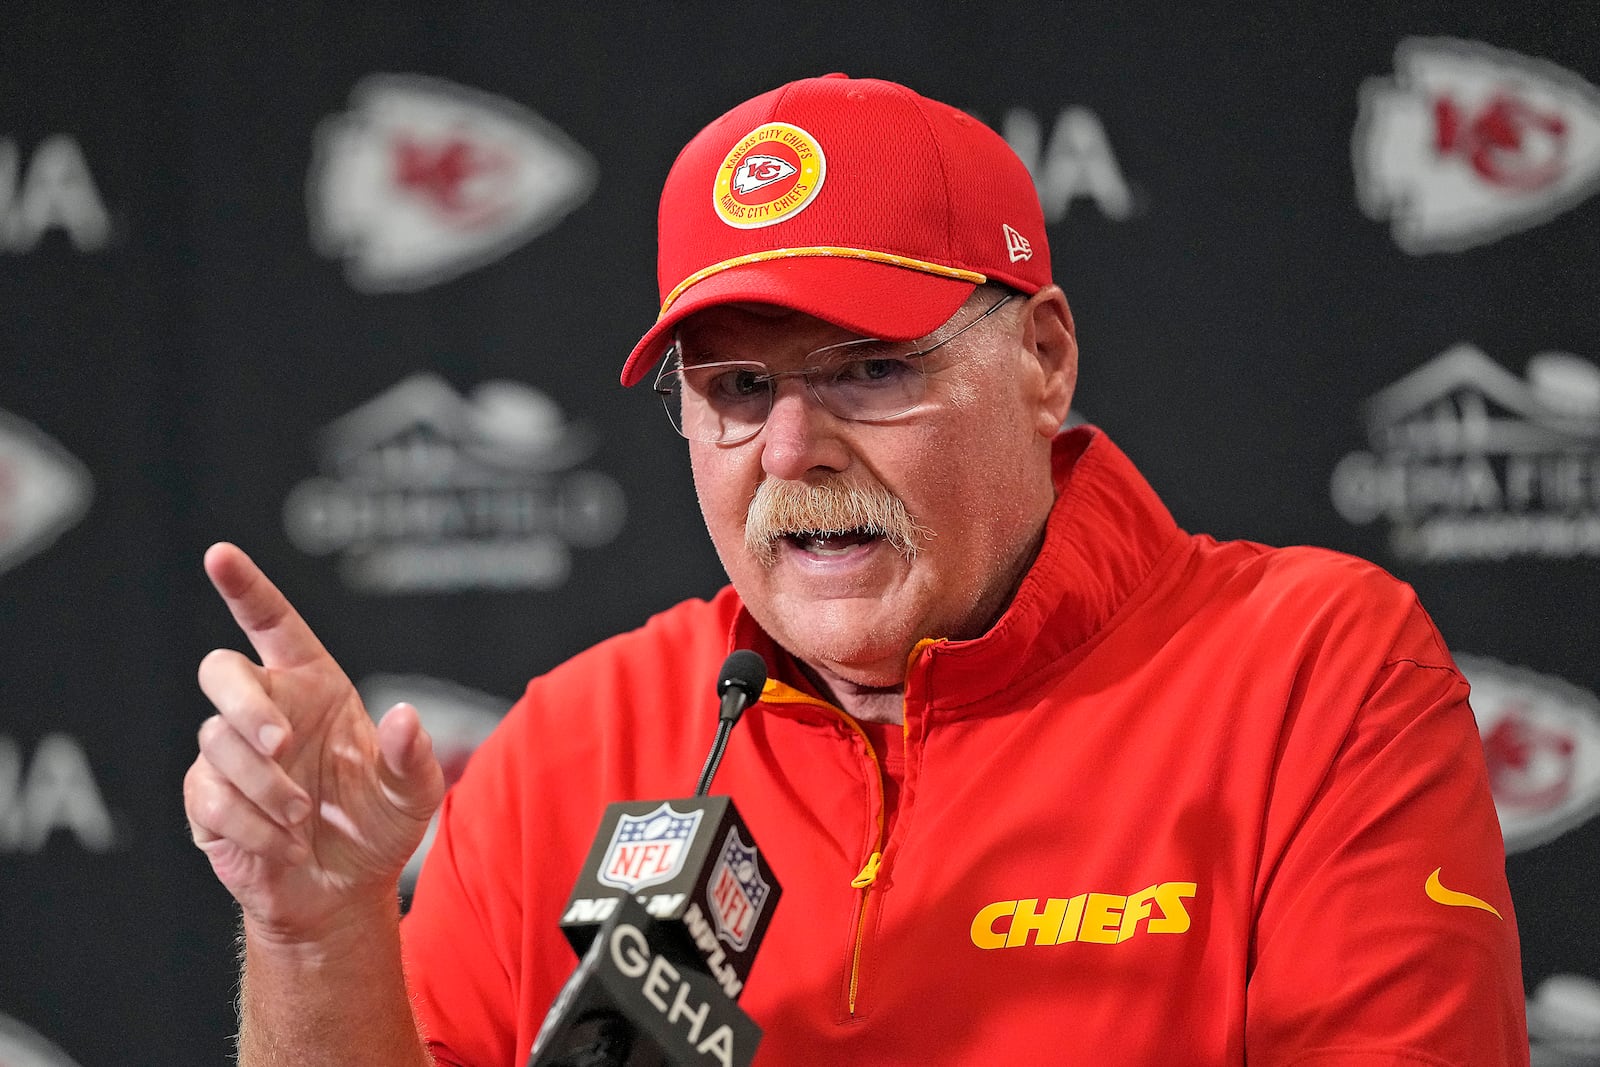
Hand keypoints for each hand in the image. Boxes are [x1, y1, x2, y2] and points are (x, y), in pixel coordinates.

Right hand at [183, 543, 444, 943]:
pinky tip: (284, 846)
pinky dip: (254, 826)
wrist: (342, 891)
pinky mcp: (206, 799)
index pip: (272, 623)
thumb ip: (413, 756)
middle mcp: (266, 708)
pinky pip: (212, 798)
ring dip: (266, 786)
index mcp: (313, 685)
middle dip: (246, 705)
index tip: (220, 554)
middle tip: (284, 745)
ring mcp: (229, 753)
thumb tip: (404, 718)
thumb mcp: (413, 794)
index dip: (246, 588)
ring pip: (219, 742)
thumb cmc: (378, 826)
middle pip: (221, 673)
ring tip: (303, 820)